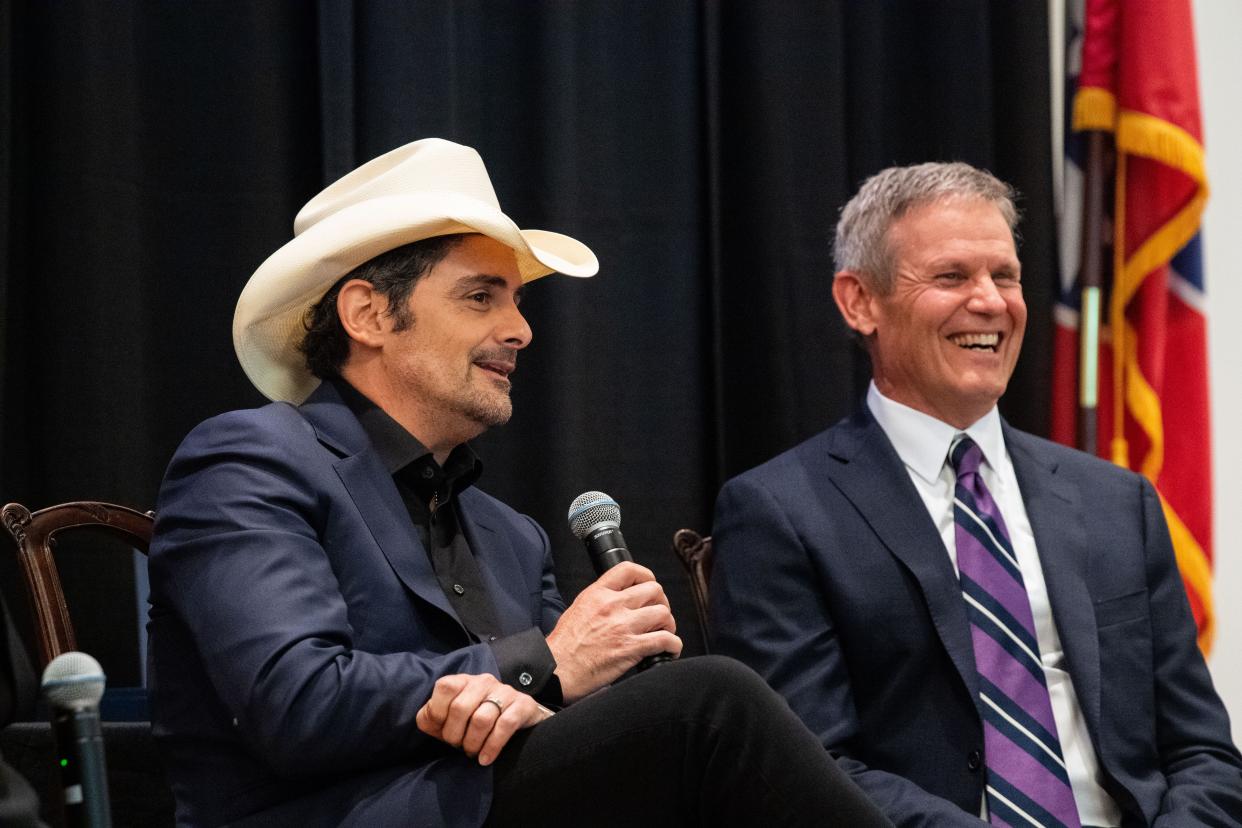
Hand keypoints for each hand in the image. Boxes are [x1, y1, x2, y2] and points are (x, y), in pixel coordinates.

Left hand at [416, 674, 552, 765]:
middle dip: (454, 735)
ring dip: (472, 743)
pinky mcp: (523, 705)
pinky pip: (505, 725)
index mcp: (463, 681)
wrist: (517, 720)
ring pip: (481, 719)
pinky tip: (485, 759)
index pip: (445, 687)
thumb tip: (428, 720)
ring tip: (472, 753)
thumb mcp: (448, 718)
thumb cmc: (474, 721)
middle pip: (460, 708)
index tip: (440, 730)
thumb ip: (430, 718)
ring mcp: (505, 691)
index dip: (438, 712)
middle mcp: (484, 682)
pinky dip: (492, 746)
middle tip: (458, 746)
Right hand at [545, 561, 681, 702]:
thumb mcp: (577, 609)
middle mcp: (612, 606)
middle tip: (658, 615)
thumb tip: (621, 600)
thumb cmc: (563, 647)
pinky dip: (673, 645)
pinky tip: (669, 650)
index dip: (646, 576)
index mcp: (597, 594)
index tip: (649, 586)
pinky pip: (665, 640)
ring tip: (663, 632)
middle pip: (653, 590)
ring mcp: (623, 626)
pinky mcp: (630, 649)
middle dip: (661, 602)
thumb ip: (600, 600)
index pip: (629, 569)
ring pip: (663, 613)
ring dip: (668, 624)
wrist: (556, 671)